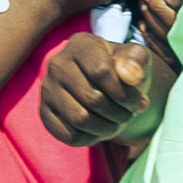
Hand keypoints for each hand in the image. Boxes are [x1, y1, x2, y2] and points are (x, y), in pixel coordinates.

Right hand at [37, 32, 155, 145]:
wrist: (107, 85)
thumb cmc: (123, 70)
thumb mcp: (138, 58)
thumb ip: (137, 61)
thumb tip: (130, 76)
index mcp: (81, 44)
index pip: (102, 72)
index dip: (125, 94)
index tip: (138, 101)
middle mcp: (57, 64)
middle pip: (93, 99)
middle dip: (119, 113)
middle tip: (128, 113)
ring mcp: (47, 89)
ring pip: (80, 119)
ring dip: (107, 127)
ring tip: (116, 122)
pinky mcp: (44, 112)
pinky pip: (69, 135)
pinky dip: (90, 138)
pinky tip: (98, 128)